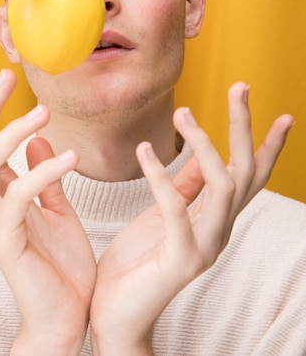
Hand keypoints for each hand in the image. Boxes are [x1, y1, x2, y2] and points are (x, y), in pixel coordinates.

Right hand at [0, 69, 95, 355]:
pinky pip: (16, 198)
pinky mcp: (6, 243)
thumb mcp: (56, 210)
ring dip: (10, 133)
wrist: (67, 317)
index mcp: (1, 194)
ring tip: (42, 111)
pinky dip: (42, 172)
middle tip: (6, 77)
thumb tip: (39, 139)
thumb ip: (45, 177)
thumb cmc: (61, 264)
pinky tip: (70, 157)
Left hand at [90, 82, 293, 354]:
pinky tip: (144, 150)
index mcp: (216, 219)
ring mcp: (204, 247)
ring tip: (182, 113)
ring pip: (222, 185)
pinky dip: (161, 176)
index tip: (283, 114)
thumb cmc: (138, 262)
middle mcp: (219, 231)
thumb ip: (186, 190)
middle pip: (244, 171)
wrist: (116, 314)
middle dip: (244, 127)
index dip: (267, 147)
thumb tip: (199, 157)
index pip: (249, 177)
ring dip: (204, 144)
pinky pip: (177, 209)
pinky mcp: (180, 259)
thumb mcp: (164, 216)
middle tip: (241, 86)